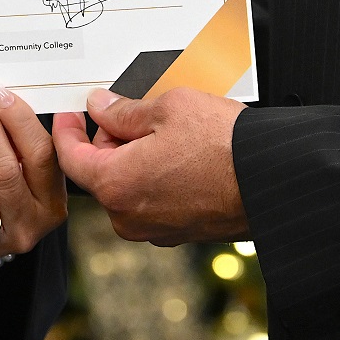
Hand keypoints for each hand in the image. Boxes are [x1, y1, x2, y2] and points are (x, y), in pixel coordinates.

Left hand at [52, 87, 247, 244]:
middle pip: (100, 172)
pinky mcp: (179, 232)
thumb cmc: (225, 146)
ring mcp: (155, 230)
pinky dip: (154, 177)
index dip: (67, 129)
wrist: (272, 179)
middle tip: (130, 112)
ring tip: (164, 130)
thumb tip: (101, 107)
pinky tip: (178, 154)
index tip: (71, 113)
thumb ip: (124, 111)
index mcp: (117, 185)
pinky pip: (151, 200)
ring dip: (133, 158)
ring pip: (127, 187)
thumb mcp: (168, 108)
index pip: (71, 158)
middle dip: (108, 140)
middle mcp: (130, 217)